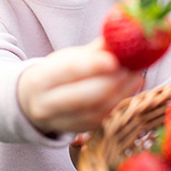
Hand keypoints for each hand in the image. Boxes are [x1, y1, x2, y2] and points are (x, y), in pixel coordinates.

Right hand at [17, 39, 143, 135]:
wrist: (35, 101)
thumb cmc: (56, 74)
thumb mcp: (68, 58)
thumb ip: (94, 50)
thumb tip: (121, 38)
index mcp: (40, 79)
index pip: (69, 71)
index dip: (93, 66)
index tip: (115, 60)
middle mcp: (46, 105)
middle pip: (84, 97)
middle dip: (113, 82)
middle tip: (133, 69)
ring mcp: (60, 123)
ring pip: (96, 112)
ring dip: (120, 95)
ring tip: (136, 78)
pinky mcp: (77, 132)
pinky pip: (101, 121)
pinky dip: (117, 105)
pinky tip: (128, 92)